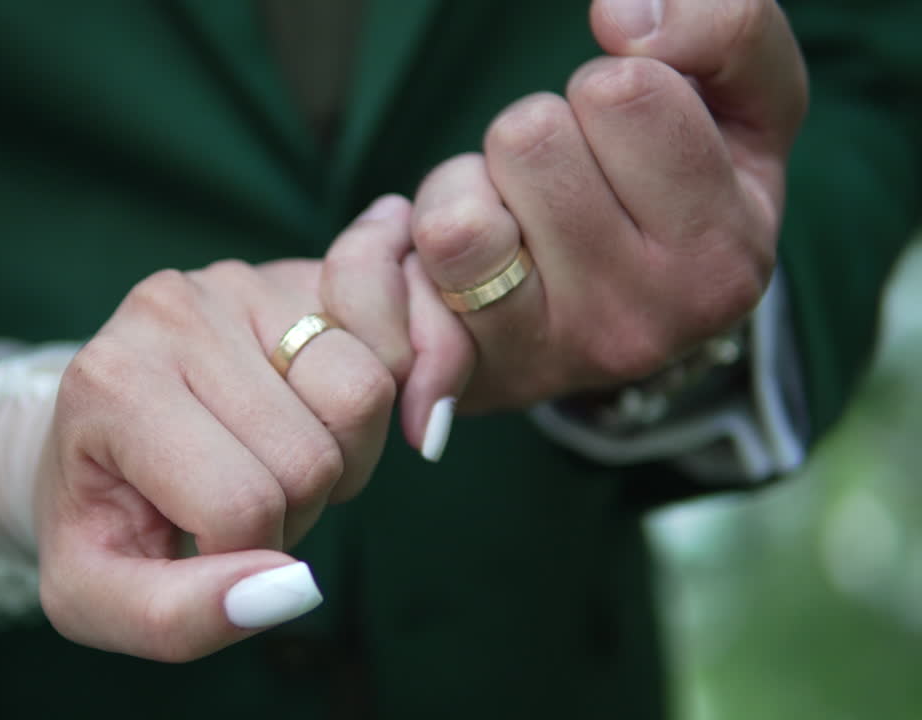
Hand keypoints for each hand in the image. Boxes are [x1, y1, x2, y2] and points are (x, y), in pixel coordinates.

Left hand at [32, 241, 400, 659]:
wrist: (86, 439)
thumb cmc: (96, 520)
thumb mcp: (95, 599)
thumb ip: (180, 618)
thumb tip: (294, 589)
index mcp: (112, 384)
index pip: (241, 506)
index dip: (246, 557)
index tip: (201, 545)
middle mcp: (170, 310)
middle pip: (310, 457)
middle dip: (296, 512)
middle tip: (240, 507)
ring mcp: (236, 282)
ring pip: (363, 397)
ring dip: (341, 459)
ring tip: (274, 464)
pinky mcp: (290, 276)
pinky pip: (386, 350)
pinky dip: (369, 410)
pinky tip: (310, 423)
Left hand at [327, 0, 807, 454]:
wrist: (600, 320)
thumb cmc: (667, 191)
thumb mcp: (740, 105)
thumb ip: (727, 28)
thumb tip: (621, 17)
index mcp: (726, 252)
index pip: (624, 91)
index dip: (611, 87)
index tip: (627, 136)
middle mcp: (645, 321)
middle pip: (529, 138)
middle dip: (534, 135)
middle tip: (562, 183)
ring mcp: (550, 355)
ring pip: (458, 209)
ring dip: (471, 186)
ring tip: (514, 218)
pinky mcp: (468, 370)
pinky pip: (403, 260)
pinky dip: (415, 230)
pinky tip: (459, 259)